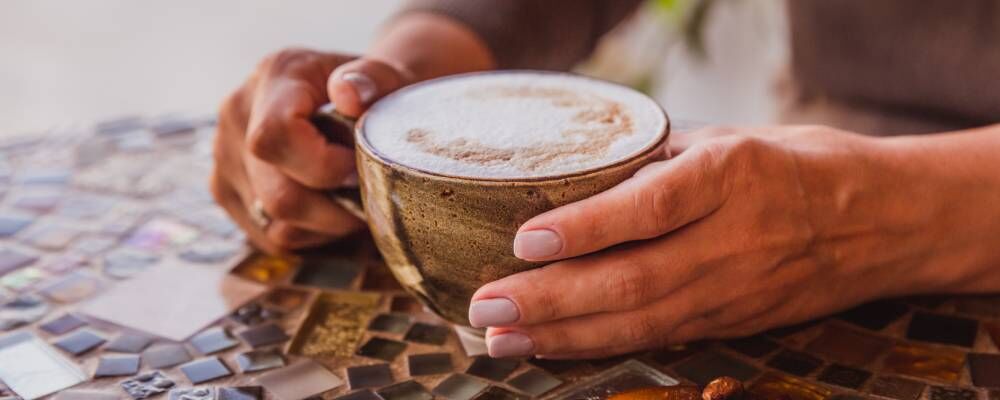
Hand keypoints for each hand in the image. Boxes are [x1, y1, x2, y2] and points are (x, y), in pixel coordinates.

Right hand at [211, 48, 411, 252]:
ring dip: (328, 225)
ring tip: (354, 199)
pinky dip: (312, 234)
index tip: (360, 168)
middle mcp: (238, 114)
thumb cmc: (378, 90)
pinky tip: (333, 207)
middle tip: (372, 196)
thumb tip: (347, 94)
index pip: (275, 136)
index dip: (325, 167)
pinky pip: (271, 236)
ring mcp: (226, 155)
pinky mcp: (227, 190)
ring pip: (276, 224)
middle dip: (337, 209)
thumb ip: (376, 79)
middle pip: (279, 194)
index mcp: (276, 76)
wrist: (356, 94)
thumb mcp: (391, 73)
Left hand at [468, 125, 932, 358]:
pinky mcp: (738, 322)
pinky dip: (602, 346)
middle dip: (550, 300)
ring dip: (564, 335)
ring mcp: (737, 289)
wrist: (887, 221)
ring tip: (503, 337)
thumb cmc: (802, 166)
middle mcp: (734, 238)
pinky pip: (661, 339)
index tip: (525, 238)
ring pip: (640, 323)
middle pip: (632, 280)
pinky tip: (557, 347)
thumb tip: (579, 175)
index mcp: (733, 175)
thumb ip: (659, 160)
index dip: (585, 228)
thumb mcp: (732, 138)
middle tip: (486, 305)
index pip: (650, 206)